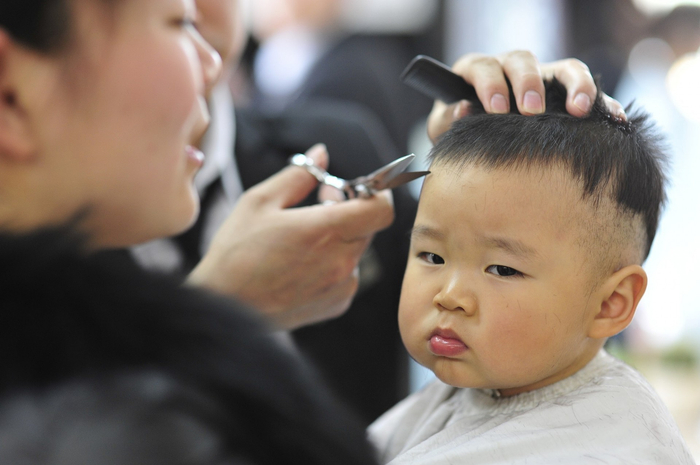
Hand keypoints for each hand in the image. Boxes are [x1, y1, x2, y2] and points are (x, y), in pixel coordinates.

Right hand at [187, 144, 394, 329]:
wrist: (223, 307)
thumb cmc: (236, 253)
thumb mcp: (260, 202)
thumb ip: (298, 176)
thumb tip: (321, 153)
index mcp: (325, 230)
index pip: (382, 209)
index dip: (378, 193)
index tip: (362, 188)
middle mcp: (341, 260)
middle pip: (367, 226)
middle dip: (350, 210)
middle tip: (321, 201)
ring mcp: (340, 286)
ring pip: (356, 250)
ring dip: (340, 238)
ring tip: (305, 235)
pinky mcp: (335, 305)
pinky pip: (347, 275)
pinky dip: (333, 263)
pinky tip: (302, 263)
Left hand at [427, 51, 626, 142]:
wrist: (477, 141)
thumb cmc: (459, 130)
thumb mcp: (444, 127)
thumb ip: (447, 119)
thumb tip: (461, 110)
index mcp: (477, 71)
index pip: (483, 67)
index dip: (491, 85)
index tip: (497, 109)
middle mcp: (510, 67)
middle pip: (524, 61)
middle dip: (528, 83)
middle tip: (531, 110)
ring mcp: (542, 76)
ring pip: (563, 67)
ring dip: (574, 85)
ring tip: (579, 110)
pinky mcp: (565, 91)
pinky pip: (588, 90)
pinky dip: (603, 101)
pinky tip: (614, 118)